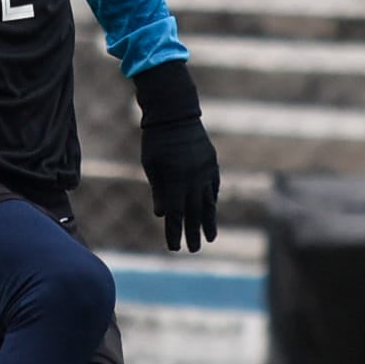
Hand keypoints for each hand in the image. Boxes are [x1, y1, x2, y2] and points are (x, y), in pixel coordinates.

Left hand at [141, 118, 219, 251]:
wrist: (175, 114)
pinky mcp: (211, 163)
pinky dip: (212, 199)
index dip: (175, 232)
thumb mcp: (151, 166)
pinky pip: (213, 186)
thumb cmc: (155, 141)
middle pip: (193, 212)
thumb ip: (159, 191)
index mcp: (176, 180)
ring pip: (208, 202)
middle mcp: (194, 179)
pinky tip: (212, 210)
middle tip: (194, 249)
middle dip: (193, 233)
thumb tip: (163, 215)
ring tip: (210, 237)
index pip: (176, 214)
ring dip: (208, 221)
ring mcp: (205, 171)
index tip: (175, 248)